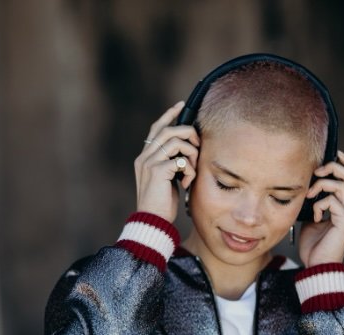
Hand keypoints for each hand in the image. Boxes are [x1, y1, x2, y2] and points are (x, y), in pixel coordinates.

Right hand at [135, 101, 199, 221]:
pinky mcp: (157, 171)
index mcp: (145, 157)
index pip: (156, 128)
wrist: (152, 221)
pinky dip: (189, 170)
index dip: (169, 115)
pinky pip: (180, 160)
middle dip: (188, 134)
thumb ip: (172, 162)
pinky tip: (187, 182)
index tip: (181, 105)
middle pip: (169, 130)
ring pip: (176, 142)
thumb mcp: (166, 179)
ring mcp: (149, 163)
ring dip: (191, 154)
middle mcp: (144, 157)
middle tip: (198, 146)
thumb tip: (188, 149)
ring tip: (192, 170)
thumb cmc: (161, 203)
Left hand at [298, 150, 343, 266]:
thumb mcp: (310, 217)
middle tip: (317, 171)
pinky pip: (334, 202)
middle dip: (335, 166)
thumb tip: (305, 186)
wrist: (317, 266)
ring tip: (309, 194)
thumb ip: (313, 202)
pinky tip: (313, 217)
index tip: (330, 154)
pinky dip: (320, 204)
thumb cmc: (313, 244)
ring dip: (323, 184)